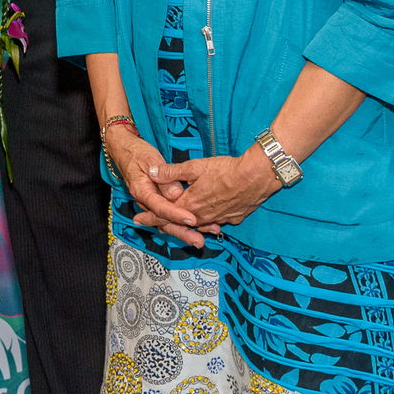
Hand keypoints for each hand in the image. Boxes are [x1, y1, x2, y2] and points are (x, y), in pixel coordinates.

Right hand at [104, 129, 210, 248]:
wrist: (124, 151)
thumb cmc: (137, 153)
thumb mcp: (151, 159)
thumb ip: (165, 177)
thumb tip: (176, 194)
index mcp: (141, 190)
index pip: (159, 206)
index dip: (175, 214)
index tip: (191, 219)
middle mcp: (145, 201)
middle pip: (163, 221)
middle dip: (181, 232)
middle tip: (198, 241)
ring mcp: (150, 203)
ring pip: (166, 222)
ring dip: (183, 231)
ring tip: (200, 239)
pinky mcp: (156, 202)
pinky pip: (168, 216)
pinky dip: (180, 223)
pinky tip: (195, 228)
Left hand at [157, 149, 278, 234]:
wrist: (256, 177)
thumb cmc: (225, 170)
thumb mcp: (194, 167)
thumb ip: (172, 172)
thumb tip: (151, 172)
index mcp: (191, 204)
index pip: (164, 214)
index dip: (150, 217)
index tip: (137, 220)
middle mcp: (203, 216)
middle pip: (180, 223)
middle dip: (165, 224)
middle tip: (151, 225)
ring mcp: (220, 219)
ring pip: (199, 225)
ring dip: (187, 226)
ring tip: (178, 226)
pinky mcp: (233, 218)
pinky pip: (216, 223)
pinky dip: (207, 223)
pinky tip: (207, 221)